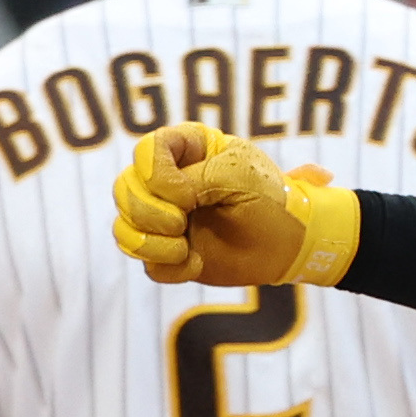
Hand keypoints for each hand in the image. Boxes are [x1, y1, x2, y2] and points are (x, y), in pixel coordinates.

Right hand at [110, 123, 354, 290]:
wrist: (291, 243)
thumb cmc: (270, 199)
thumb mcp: (236, 175)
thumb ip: (192, 179)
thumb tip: (164, 203)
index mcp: (186, 149)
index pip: (145, 151)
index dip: (157, 177)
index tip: (189, 196)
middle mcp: (167, 181)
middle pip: (124, 189)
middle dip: (150, 212)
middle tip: (182, 222)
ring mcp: (164, 217)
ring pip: (124, 228)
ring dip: (152, 242)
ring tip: (184, 247)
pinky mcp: (169, 251)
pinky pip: (146, 263)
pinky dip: (168, 267)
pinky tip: (196, 262)